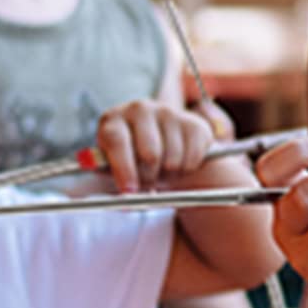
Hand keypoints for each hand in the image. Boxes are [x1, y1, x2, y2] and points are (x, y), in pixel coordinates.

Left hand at [93, 98, 233, 191]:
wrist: (161, 146)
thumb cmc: (131, 159)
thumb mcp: (115, 169)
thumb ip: (117, 181)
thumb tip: (128, 198)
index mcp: (114, 120)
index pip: (117, 141)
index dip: (124, 169)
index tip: (130, 192)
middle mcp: (139, 109)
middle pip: (150, 153)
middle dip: (149, 176)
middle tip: (148, 183)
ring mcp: (168, 113)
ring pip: (172, 159)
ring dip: (168, 174)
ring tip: (161, 169)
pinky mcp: (193, 123)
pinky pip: (192, 158)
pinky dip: (186, 169)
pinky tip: (177, 163)